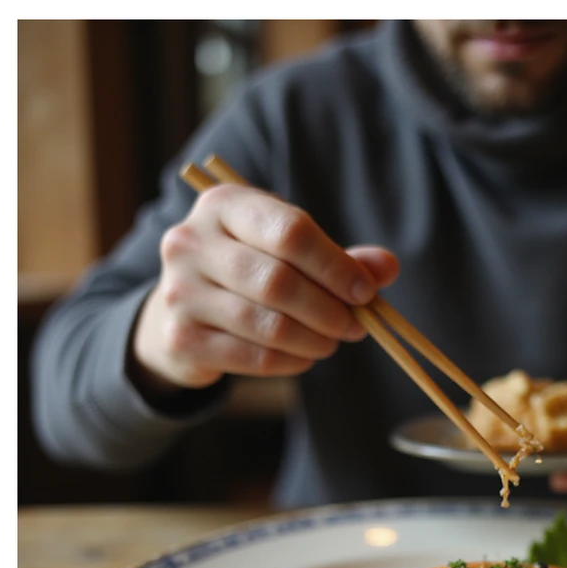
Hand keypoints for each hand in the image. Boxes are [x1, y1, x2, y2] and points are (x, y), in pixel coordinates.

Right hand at [131, 184, 399, 391]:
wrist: (181, 313)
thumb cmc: (247, 273)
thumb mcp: (289, 253)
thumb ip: (339, 258)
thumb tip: (387, 267)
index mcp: (223, 205)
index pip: (290, 231)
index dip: (336, 266)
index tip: (366, 292)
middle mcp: (190, 242)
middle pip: (279, 281)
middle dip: (329, 310)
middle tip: (355, 326)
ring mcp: (179, 291)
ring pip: (267, 324)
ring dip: (314, 340)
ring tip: (331, 343)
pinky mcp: (181, 337)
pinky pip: (253, 356)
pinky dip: (291, 362)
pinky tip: (304, 358)